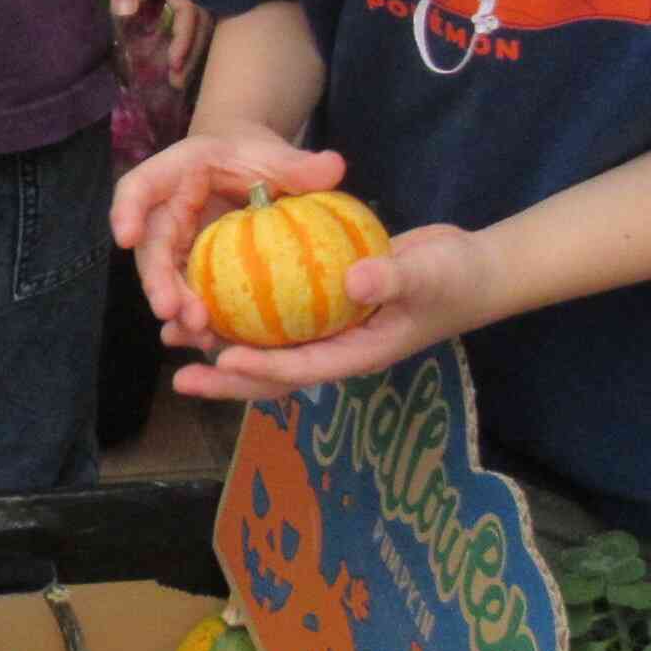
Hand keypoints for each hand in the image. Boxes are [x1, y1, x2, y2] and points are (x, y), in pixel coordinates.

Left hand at [90, 0, 210, 85]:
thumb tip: (128, 15)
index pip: (191, 12)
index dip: (186, 41)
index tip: (173, 67)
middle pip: (201, 16)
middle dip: (192, 50)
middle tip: (177, 82)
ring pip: (198, 10)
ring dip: (191, 39)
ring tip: (178, 69)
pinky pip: (189, 0)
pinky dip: (186, 24)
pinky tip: (176, 38)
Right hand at [111, 128, 348, 350]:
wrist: (248, 172)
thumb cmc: (255, 158)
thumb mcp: (274, 156)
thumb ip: (298, 164)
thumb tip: (334, 167)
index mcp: (174, 173)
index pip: (138, 187)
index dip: (126, 211)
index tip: (126, 238)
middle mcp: (164, 211)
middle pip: (150, 247)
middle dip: (156, 281)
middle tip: (171, 310)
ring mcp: (175, 244)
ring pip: (165, 279)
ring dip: (177, 309)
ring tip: (200, 334)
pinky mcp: (190, 269)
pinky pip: (188, 295)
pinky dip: (198, 319)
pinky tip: (216, 343)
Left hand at [167, 219, 497, 401]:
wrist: (472, 269)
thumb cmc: (455, 275)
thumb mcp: (428, 273)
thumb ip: (393, 279)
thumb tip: (352, 281)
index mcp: (358, 352)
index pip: (303, 369)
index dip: (262, 370)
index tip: (223, 363)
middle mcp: (337, 347)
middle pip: (275, 375)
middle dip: (228, 381)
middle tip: (180, 380)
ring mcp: (329, 331)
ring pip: (270, 349)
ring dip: (225, 348)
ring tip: (178, 340)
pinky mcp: (324, 308)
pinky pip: (278, 317)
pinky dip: (245, 313)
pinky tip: (210, 295)